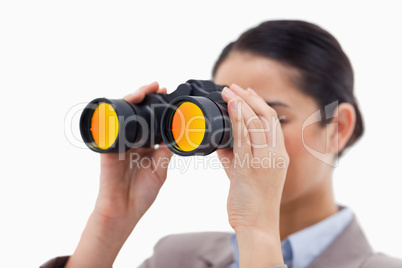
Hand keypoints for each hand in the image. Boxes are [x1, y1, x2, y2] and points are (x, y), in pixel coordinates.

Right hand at [66, 82, 172, 267]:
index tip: (168, 94)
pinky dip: (115, 112)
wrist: (124, 210)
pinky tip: (125, 101)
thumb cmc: (142, 193)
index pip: (152, 120)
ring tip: (145, 90)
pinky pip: (110, 126)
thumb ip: (166, 152)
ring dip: (133, 99)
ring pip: (124, 114)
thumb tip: (177, 134)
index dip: (159, 107)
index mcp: (146, 145)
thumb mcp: (160, 170)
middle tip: (158, 87)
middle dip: (146, 97)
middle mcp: (132, 140)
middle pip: (137, 113)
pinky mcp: (108, 147)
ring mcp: (119, 141)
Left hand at [218, 83, 288, 266]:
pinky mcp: (251, 169)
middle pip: (266, 117)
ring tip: (227, 91)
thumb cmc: (253, 203)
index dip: (258, 103)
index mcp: (279, 155)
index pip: (272, 121)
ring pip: (256, 124)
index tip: (244, 92)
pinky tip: (229, 108)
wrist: (258, 227)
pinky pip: (244, 140)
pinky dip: (237, 121)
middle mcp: (276, 155)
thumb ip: (235, 157)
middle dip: (249, 98)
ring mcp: (265, 161)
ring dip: (240, 104)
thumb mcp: (245, 175)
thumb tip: (221, 143)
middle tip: (233, 86)